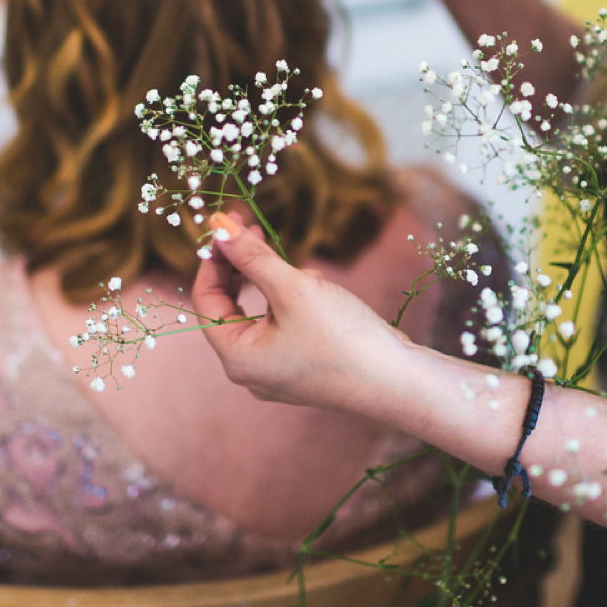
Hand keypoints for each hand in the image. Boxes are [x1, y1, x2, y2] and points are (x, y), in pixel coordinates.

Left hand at [193, 213, 411, 416]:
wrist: (399, 381)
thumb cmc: (342, 337)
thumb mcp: (293, 287)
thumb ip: (252, 257)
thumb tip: (219, 227)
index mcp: (237, 358)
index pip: (207, 300)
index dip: (215, 259)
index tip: (228, 225)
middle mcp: (252, 371)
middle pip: (233, 307)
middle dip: (246, 268)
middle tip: (257, 231)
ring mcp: (279, 372)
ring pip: (264, 314)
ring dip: (278, 284)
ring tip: (310, 277)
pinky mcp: (305, 368)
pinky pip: (287, 326)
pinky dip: (297, 303)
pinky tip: (324, 294)